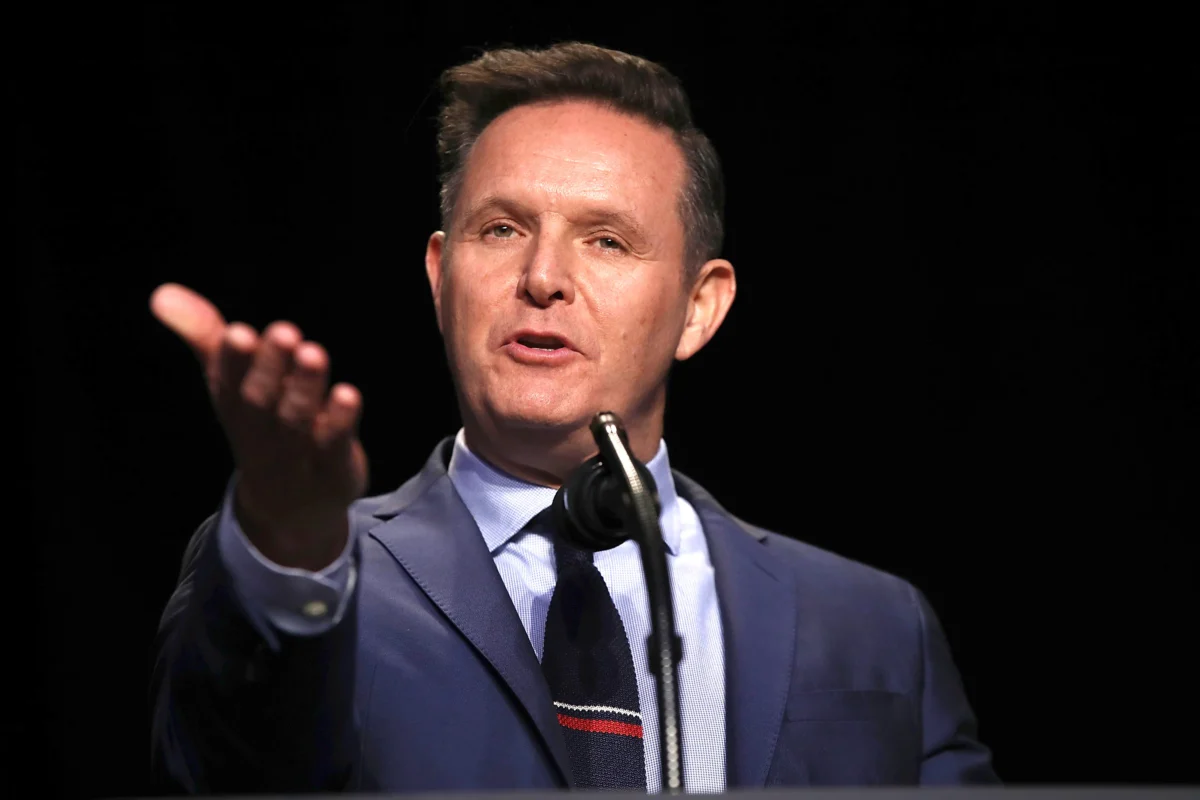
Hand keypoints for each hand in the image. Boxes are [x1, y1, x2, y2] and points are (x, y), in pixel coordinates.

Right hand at [150, 283, 367, 569]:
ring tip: (314, 353)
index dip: (232, 360)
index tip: (238, 332)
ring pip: (298, 422)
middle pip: (261, 402)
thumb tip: (162, 293)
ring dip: (305, 388)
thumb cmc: (261, 428)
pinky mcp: (333, 470)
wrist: (289, 510)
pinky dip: (340, 422)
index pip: (227, 383)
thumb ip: (204, 336)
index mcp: (233, 408)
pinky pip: (334, 446)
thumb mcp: (231, 383)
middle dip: (271, 367)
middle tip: (284, 331)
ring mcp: (296, 456)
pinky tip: (349, 394)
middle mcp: (260, 433)